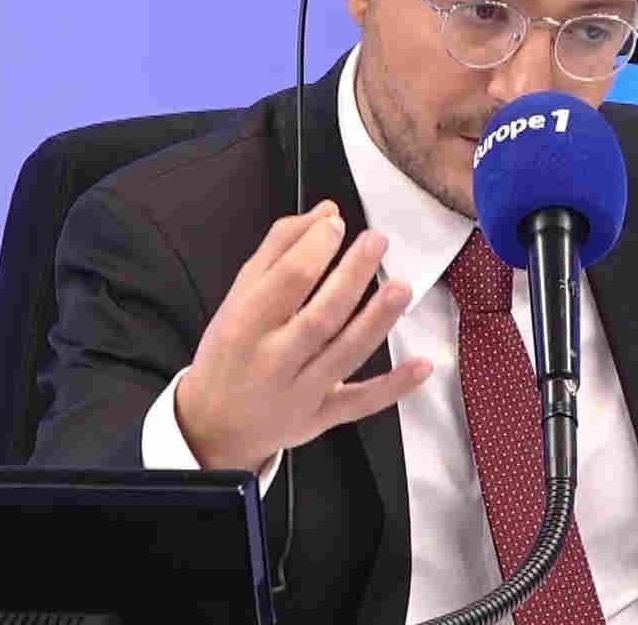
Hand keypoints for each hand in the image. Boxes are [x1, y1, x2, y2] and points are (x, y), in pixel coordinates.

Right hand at [173, 199, 431, 470]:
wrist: (215, 425)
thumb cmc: (231, 349)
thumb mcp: (239, 296)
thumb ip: (279, 250)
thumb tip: (326, 212)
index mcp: (246, 323)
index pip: (287, 280)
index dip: (316, 247)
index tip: (337, 225)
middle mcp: (273, 360)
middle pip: (320, 316)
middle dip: (352, 277)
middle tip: (377, 241)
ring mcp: (300, 393)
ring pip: (344, 354)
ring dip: (377, 321)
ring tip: (401, 287)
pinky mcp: (321, 417)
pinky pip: (360, 403)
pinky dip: (393, 386)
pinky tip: (422, 364)